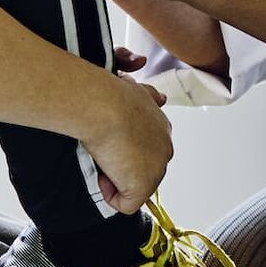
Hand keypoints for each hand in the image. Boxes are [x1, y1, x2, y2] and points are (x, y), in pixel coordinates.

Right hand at [83, 73, 172, 213]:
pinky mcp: (143, 186)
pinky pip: (126, 204)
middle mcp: (164, 146)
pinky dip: (110, 195)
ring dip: (115, 177)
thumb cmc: (111, 93)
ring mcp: (157, 167)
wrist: (105, 105)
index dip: (129, 148)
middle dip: (123, 165)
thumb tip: (140, 62)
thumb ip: (138, 82)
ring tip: (101, 158)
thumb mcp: (129, 82)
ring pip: (134, 186)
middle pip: (144, 168)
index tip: (113, 141)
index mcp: (161, 124)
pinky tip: (102, 174)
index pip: (150, 145)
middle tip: (103, 151)